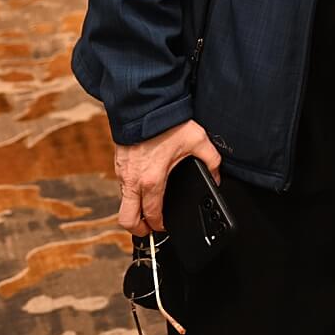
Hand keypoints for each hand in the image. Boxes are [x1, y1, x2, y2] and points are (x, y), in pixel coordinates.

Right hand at [113, 119, 219, 236]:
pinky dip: (131, 193)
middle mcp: (133, 181)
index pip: (151, 215)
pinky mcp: (117, 164)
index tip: (165, 227)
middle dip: (138, 229)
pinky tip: (143, 187)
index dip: (159, 225)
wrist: (144, 105)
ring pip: (123, 203)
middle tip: (149, 229)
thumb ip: (211, 161)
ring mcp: (122, 173)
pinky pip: (121, 187)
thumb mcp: (198, 141)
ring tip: (148, 209)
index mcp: (152, 180)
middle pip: (127, 220)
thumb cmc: (168, 123)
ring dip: (134, 210)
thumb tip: (217, 176)